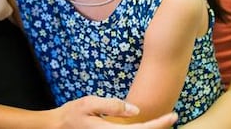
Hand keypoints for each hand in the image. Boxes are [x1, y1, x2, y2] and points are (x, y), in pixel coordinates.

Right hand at [47, 97, 176, 128]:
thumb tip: (137, 110)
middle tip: (172, 117)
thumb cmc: (72, 113)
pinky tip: (145, 124)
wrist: (58, 127)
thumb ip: (113, 106)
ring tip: (163, 121)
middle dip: (158, 128)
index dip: (159, 124)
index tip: (173, 115)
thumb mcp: (90, 103)